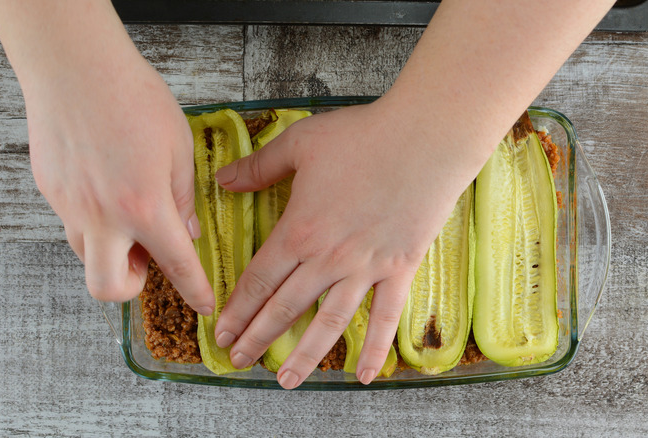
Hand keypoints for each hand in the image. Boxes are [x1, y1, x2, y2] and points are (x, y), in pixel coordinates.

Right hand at [25, 50, 213, 312]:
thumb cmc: (133, 97)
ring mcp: (70, 206)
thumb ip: (183, 197)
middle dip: (132, 287)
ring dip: (112, 250)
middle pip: (108, 288)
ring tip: (129, 215)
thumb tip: (186, 232)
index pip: (176, 265)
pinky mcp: (51, 191)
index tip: (204, 305)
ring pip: (87, 255)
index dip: (195, 291)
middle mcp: (102, 216)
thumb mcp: (178, 147)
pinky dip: (94, 221)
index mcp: (144, 206)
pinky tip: (106, 187)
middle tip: (149, 258)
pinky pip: (73, 223)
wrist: (76, 65)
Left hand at [212, 99, 477, 387]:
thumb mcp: (300, 144)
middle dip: (258, 338)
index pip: (259, 280)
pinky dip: (374, 348)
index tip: (223, 333)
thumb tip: (223, 181)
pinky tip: (362, 376)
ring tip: (286, 382)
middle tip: (239, 361)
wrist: (424, 138)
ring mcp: (365, 269)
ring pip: (329, 323)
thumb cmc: (362, 137)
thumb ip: (259, 167)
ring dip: (306, 356)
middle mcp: (328, 259)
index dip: (238, 310)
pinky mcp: (400, 269)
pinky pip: (385, 317)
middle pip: (285, 308)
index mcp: (299, 231)